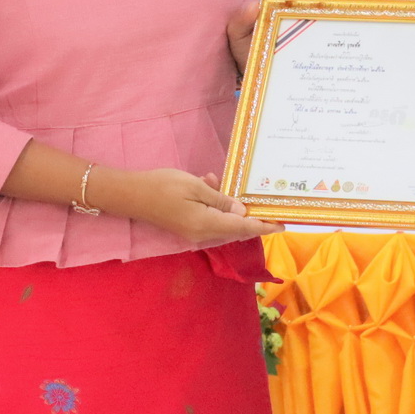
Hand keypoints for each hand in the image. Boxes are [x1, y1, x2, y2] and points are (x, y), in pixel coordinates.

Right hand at [95, 167, 277, 243]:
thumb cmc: (163, 186)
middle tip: (268, 201)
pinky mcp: (186, 226)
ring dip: (229, 204)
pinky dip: (214, 202)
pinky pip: (210, 217)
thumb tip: (242, 213)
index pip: (244, 229)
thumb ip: (221, 201)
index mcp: (207, 225)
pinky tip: (209, 181)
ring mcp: (194, 232)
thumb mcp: (196, 187)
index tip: (284, 224)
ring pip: (223, 221)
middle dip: (252, 216)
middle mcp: (203, 233)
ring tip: (219, 180)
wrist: (130, 193)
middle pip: (236, 229)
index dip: (265, 226)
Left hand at [227, 0, 322, 71]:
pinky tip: (331, 30)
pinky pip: (325, 32)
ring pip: (318, 11)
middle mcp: (292, 12)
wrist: (256, 77)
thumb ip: (240, 20)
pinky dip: (330, 27)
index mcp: (274, 6)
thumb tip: (254, 4)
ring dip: (323, 5)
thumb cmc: (246, 52)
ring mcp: (305, 26)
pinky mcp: (315, 42)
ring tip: (323, 7)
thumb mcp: (237, 37)